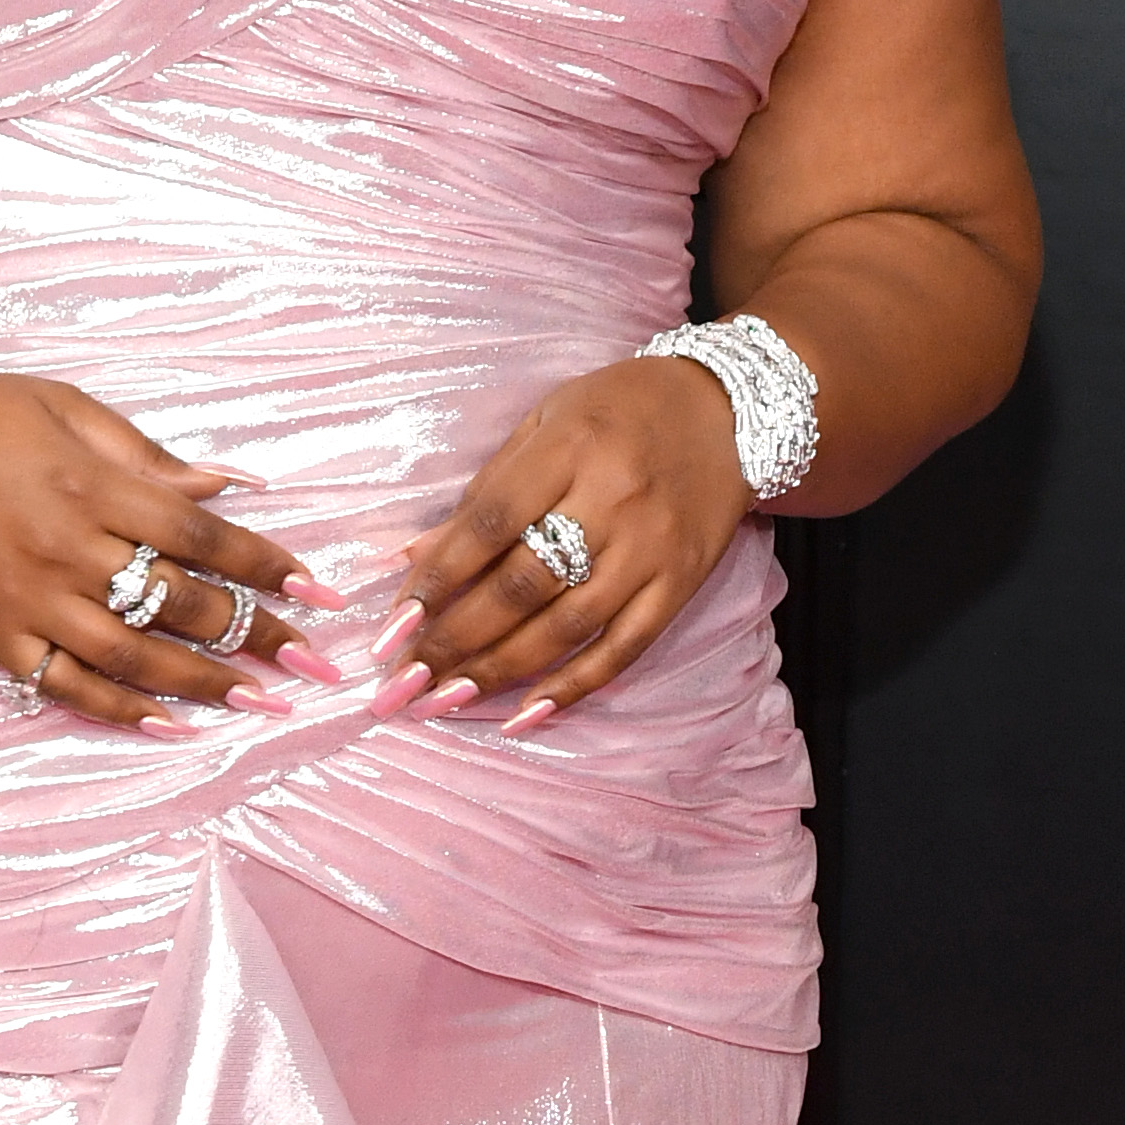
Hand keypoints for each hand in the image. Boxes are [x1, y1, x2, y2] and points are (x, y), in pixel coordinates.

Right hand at [0, 374, 343, 722]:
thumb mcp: (62, 406)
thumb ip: (147, 454)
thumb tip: (231, 484)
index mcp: (91, 484)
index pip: (202, 534)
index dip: (266, 564)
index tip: (316, 589)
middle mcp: (66, 549)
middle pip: (179, 602)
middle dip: (255, 634)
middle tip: (310, 661)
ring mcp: (28, 600)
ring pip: (132, 656)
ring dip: (202, 683)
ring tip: (257, 702)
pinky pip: (64, 685)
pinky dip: (117, 709)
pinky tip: (166, 725)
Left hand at [394, 359, 751, 721]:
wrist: (729, 410)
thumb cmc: (619, 411)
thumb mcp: (545, 425)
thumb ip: (483, 493)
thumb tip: (412, 559)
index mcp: (570, 448)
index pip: (490, 524)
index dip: (438, 578)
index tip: (395, 623)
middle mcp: (613, 500)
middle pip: (522, 585)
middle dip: (456, 639)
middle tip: (406, 679)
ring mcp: (651, 548)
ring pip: (567, 625)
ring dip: (500, 670)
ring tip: (446, 698)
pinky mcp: (681, 583)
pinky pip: (624, 648)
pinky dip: (573, 686)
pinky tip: (525, 714)